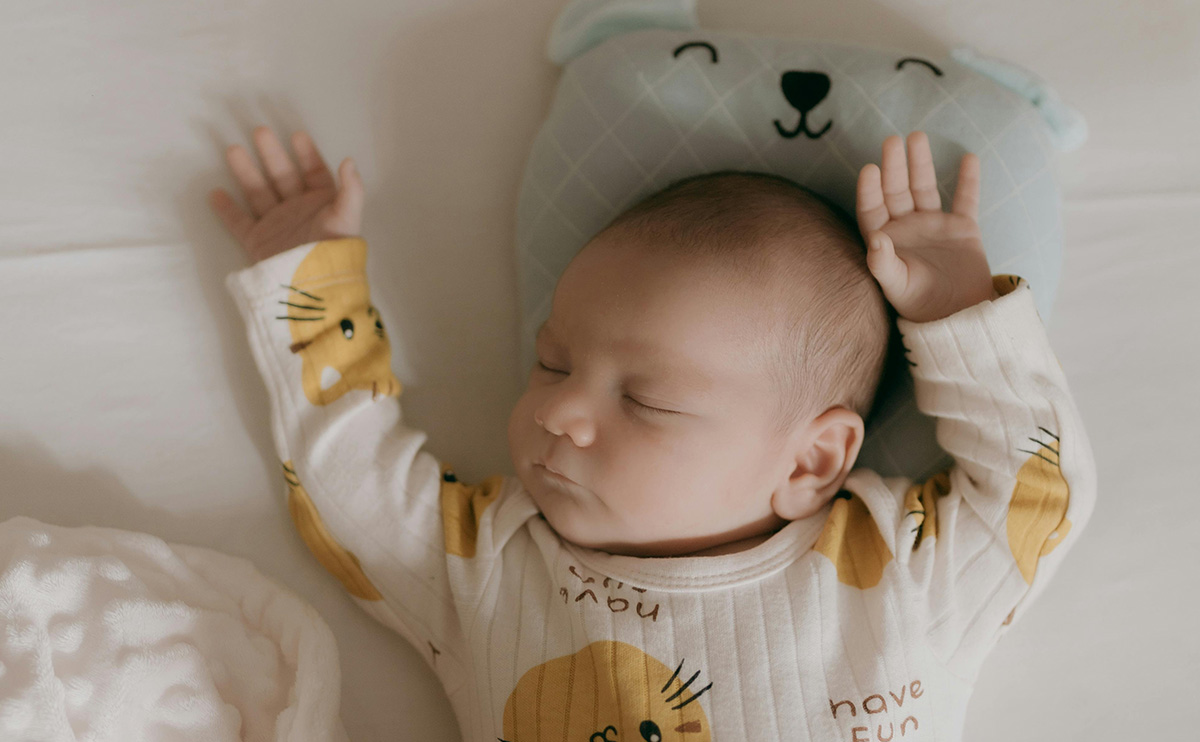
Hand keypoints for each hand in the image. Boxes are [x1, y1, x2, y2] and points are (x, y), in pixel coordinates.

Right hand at [209, 126, 364, 263]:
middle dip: (271, 154)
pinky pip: (240, 222)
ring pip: (258, 192)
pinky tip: (215, 193)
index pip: (314, 173)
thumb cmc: (334, 250)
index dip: (307, 154)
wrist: (316, 287)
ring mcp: (277, 225)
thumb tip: (349, 159)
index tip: (296, 135)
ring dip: (245, 172)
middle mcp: (299, 211)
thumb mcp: (347, 218)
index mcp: (323, 204)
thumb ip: (351, 189)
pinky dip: (227, 210)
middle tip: (260, 130)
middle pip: (282, 177)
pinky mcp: (259, 242)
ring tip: (232, 149)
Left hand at [856, 131, 997, 322]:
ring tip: (917, 136)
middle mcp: (906, 229)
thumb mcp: (897, 286)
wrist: (959, 318)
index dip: (869, 189)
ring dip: (921, 164)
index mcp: (885, 241)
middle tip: (892, 140)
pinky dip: (968, 180)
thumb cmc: (920, 307)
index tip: (870, 168)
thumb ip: (883, 263)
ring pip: (924, 188)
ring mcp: (934, 226)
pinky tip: (969, 158)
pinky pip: (966, 199)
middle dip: (894, 166)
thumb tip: (875, 238)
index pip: (872, 209)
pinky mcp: (963, 229)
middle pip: (896, 191)